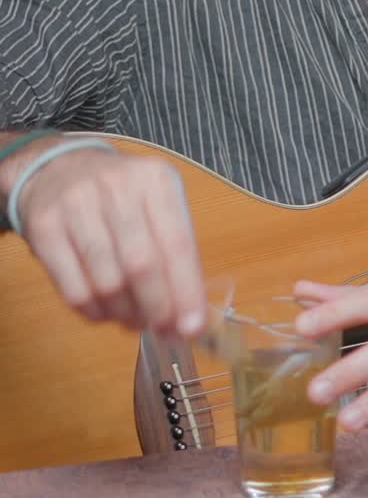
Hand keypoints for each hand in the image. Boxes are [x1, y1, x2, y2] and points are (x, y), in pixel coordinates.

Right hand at [16, 146, 206, 335]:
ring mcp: (76, 205)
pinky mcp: (44, 228)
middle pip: (141, 266)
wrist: (57, 169)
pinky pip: (74, 289)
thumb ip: (177, 255)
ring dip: (126, 314)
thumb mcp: (157, 204)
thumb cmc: (120, 195)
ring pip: (107, 282)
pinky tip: (106, 311)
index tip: (192, 327)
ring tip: (134, 318)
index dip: (186, 292)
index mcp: (154, 179)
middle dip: (157, 309)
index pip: (177, 243)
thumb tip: (189, 316)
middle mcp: (116, 187)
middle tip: (164, 329)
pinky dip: (95, 312)